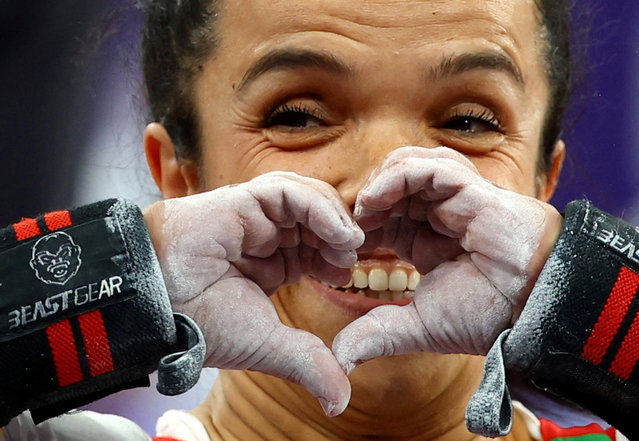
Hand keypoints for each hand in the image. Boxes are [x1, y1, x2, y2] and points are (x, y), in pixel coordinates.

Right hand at [144, 172, 363, 415]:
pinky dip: (318, 207)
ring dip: (334, 218)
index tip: (350, 274)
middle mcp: (266, 236)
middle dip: (341, 235)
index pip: (317, 248)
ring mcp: (256, 216)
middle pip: (318, 219)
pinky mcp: (243, 200)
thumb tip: (340, 400)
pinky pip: (288, 193)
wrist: (155, 303)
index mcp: (272, 262)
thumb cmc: (200, 321)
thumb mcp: (266, 344)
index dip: (338, 257)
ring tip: (350, 244)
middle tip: (356, 257)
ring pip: (308, 198)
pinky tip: (335, 231)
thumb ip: (305, 363)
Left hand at [333, 146, 562, 372]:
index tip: (339, 244)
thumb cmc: (488, 316)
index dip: (358, 224)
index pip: (382, 216)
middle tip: (345, 225)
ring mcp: (455, 199)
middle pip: (390, 186)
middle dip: (365, 201)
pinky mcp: (471, 189)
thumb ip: (380, 335)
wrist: (536, 311)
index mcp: (425, 239)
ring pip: (408, 166)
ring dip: (379, 185)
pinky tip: (377, 199)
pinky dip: (397, 176)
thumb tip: (342, 358)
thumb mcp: (420, 325)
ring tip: (362, 210)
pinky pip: (428, 167)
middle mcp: (438, 214)